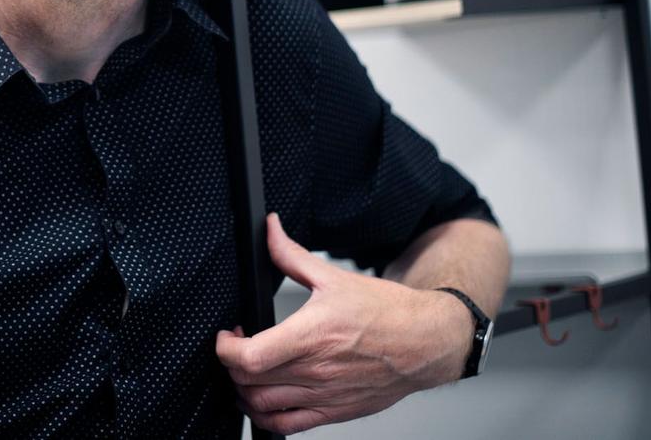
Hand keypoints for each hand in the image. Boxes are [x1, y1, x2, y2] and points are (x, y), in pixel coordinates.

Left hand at [214, 213, 473, 434]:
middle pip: (248, 381)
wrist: (424, 341)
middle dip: (231, 363)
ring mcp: (323, 396)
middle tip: (238, 345)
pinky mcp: (333, 412)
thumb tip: (270, 230)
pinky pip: (286, 426)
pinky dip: (266, 417)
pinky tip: (265, 399)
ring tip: (249, 370)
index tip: (227, 336)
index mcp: (312, 335)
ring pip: (262, 406)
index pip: (250, 357)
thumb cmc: (386, 312)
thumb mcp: (333, 276)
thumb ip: (292, 255)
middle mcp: (315, 371)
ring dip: (244, 390)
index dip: (226, 348)